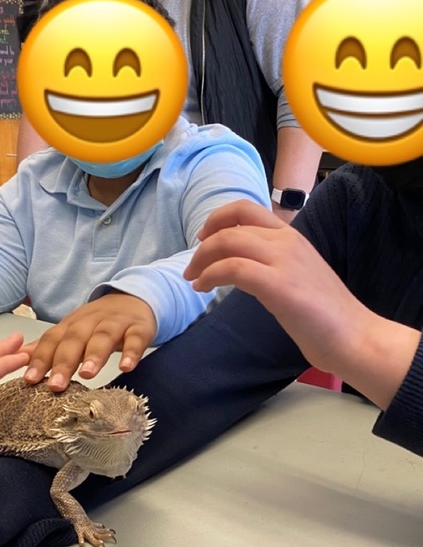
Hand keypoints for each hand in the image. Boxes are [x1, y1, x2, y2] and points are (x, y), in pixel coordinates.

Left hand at [24, 293, 156, 389]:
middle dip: (64, 362)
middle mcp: (90, 322)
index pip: (52, 340)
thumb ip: (48, 346)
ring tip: (87, 374)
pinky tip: (127, 367)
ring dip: (94, 355)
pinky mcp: (139, 328)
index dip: (40, 359)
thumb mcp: (72, 331)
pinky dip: (131, 352)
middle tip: (56, 386)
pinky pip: (135, 339)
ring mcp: (115, 324)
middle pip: (75, 340)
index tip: (30, 380)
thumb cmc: (98, 322)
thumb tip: (17, 359)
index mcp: (71, 325)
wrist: (134, 299)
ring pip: (103, 337)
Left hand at [183, 200, 419, 408]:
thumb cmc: (327, 315)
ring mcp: (283, 260)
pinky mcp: (278, 284)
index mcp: (292, 236)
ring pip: (228, 242)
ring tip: (194, 279)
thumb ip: (274, 264)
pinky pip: (233, 268)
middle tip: (192, 266)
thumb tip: (245, 266)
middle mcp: (287, 241)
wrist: (354, 336)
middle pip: (232, 225)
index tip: (205, 237)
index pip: (247, 209)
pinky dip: (210, 275)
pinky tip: (203, 289)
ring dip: (202, 260)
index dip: (218, 218)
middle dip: (204, 244)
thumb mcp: (298, 276)